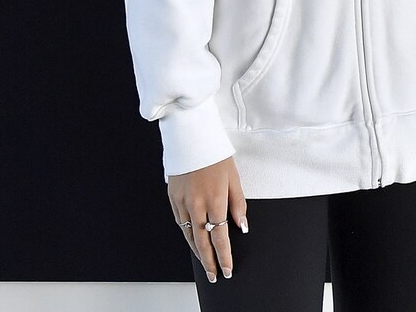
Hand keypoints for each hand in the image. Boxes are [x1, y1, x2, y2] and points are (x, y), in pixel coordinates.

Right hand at [168, 156, 246, 282]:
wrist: (190, 139)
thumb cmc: (215, 156)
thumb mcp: (234, 178)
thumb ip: (238, 204)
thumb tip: (242, 226)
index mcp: (215, 200)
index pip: (220, 237)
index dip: (224, 256)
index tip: (227, 269)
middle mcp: (197, 205)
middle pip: (202, 242)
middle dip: (209, 262)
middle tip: (215, 275)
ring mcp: (182, 202)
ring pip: (189, 235)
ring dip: (197, 252)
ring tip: (205, 264)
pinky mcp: (173, 198)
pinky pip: (180, 223)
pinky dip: (187, 235)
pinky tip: (193, 242)